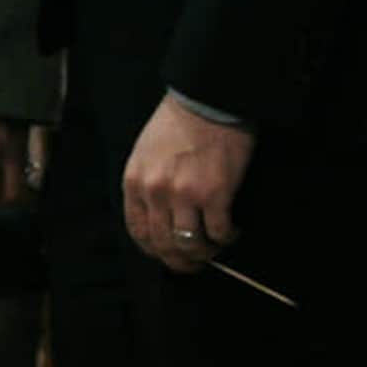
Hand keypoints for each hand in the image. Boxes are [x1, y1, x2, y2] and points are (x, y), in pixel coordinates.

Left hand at [120, 91, 254, 273]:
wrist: (206, 103)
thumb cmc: (176, 124)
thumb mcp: (144, 153)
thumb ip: (146, 184)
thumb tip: (157, 216)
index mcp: (134, 183)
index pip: (138, 231)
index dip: (153, 250)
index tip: (166, 255)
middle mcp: (155, 193)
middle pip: (163, 244)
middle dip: (180, 261)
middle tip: (194, 264)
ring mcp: (184, 196)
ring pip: (191, 245)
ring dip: (205, 253)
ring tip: (215, 246)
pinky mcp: (215, 195)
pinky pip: (219, 232)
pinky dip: (227, 237)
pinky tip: (232, 230)